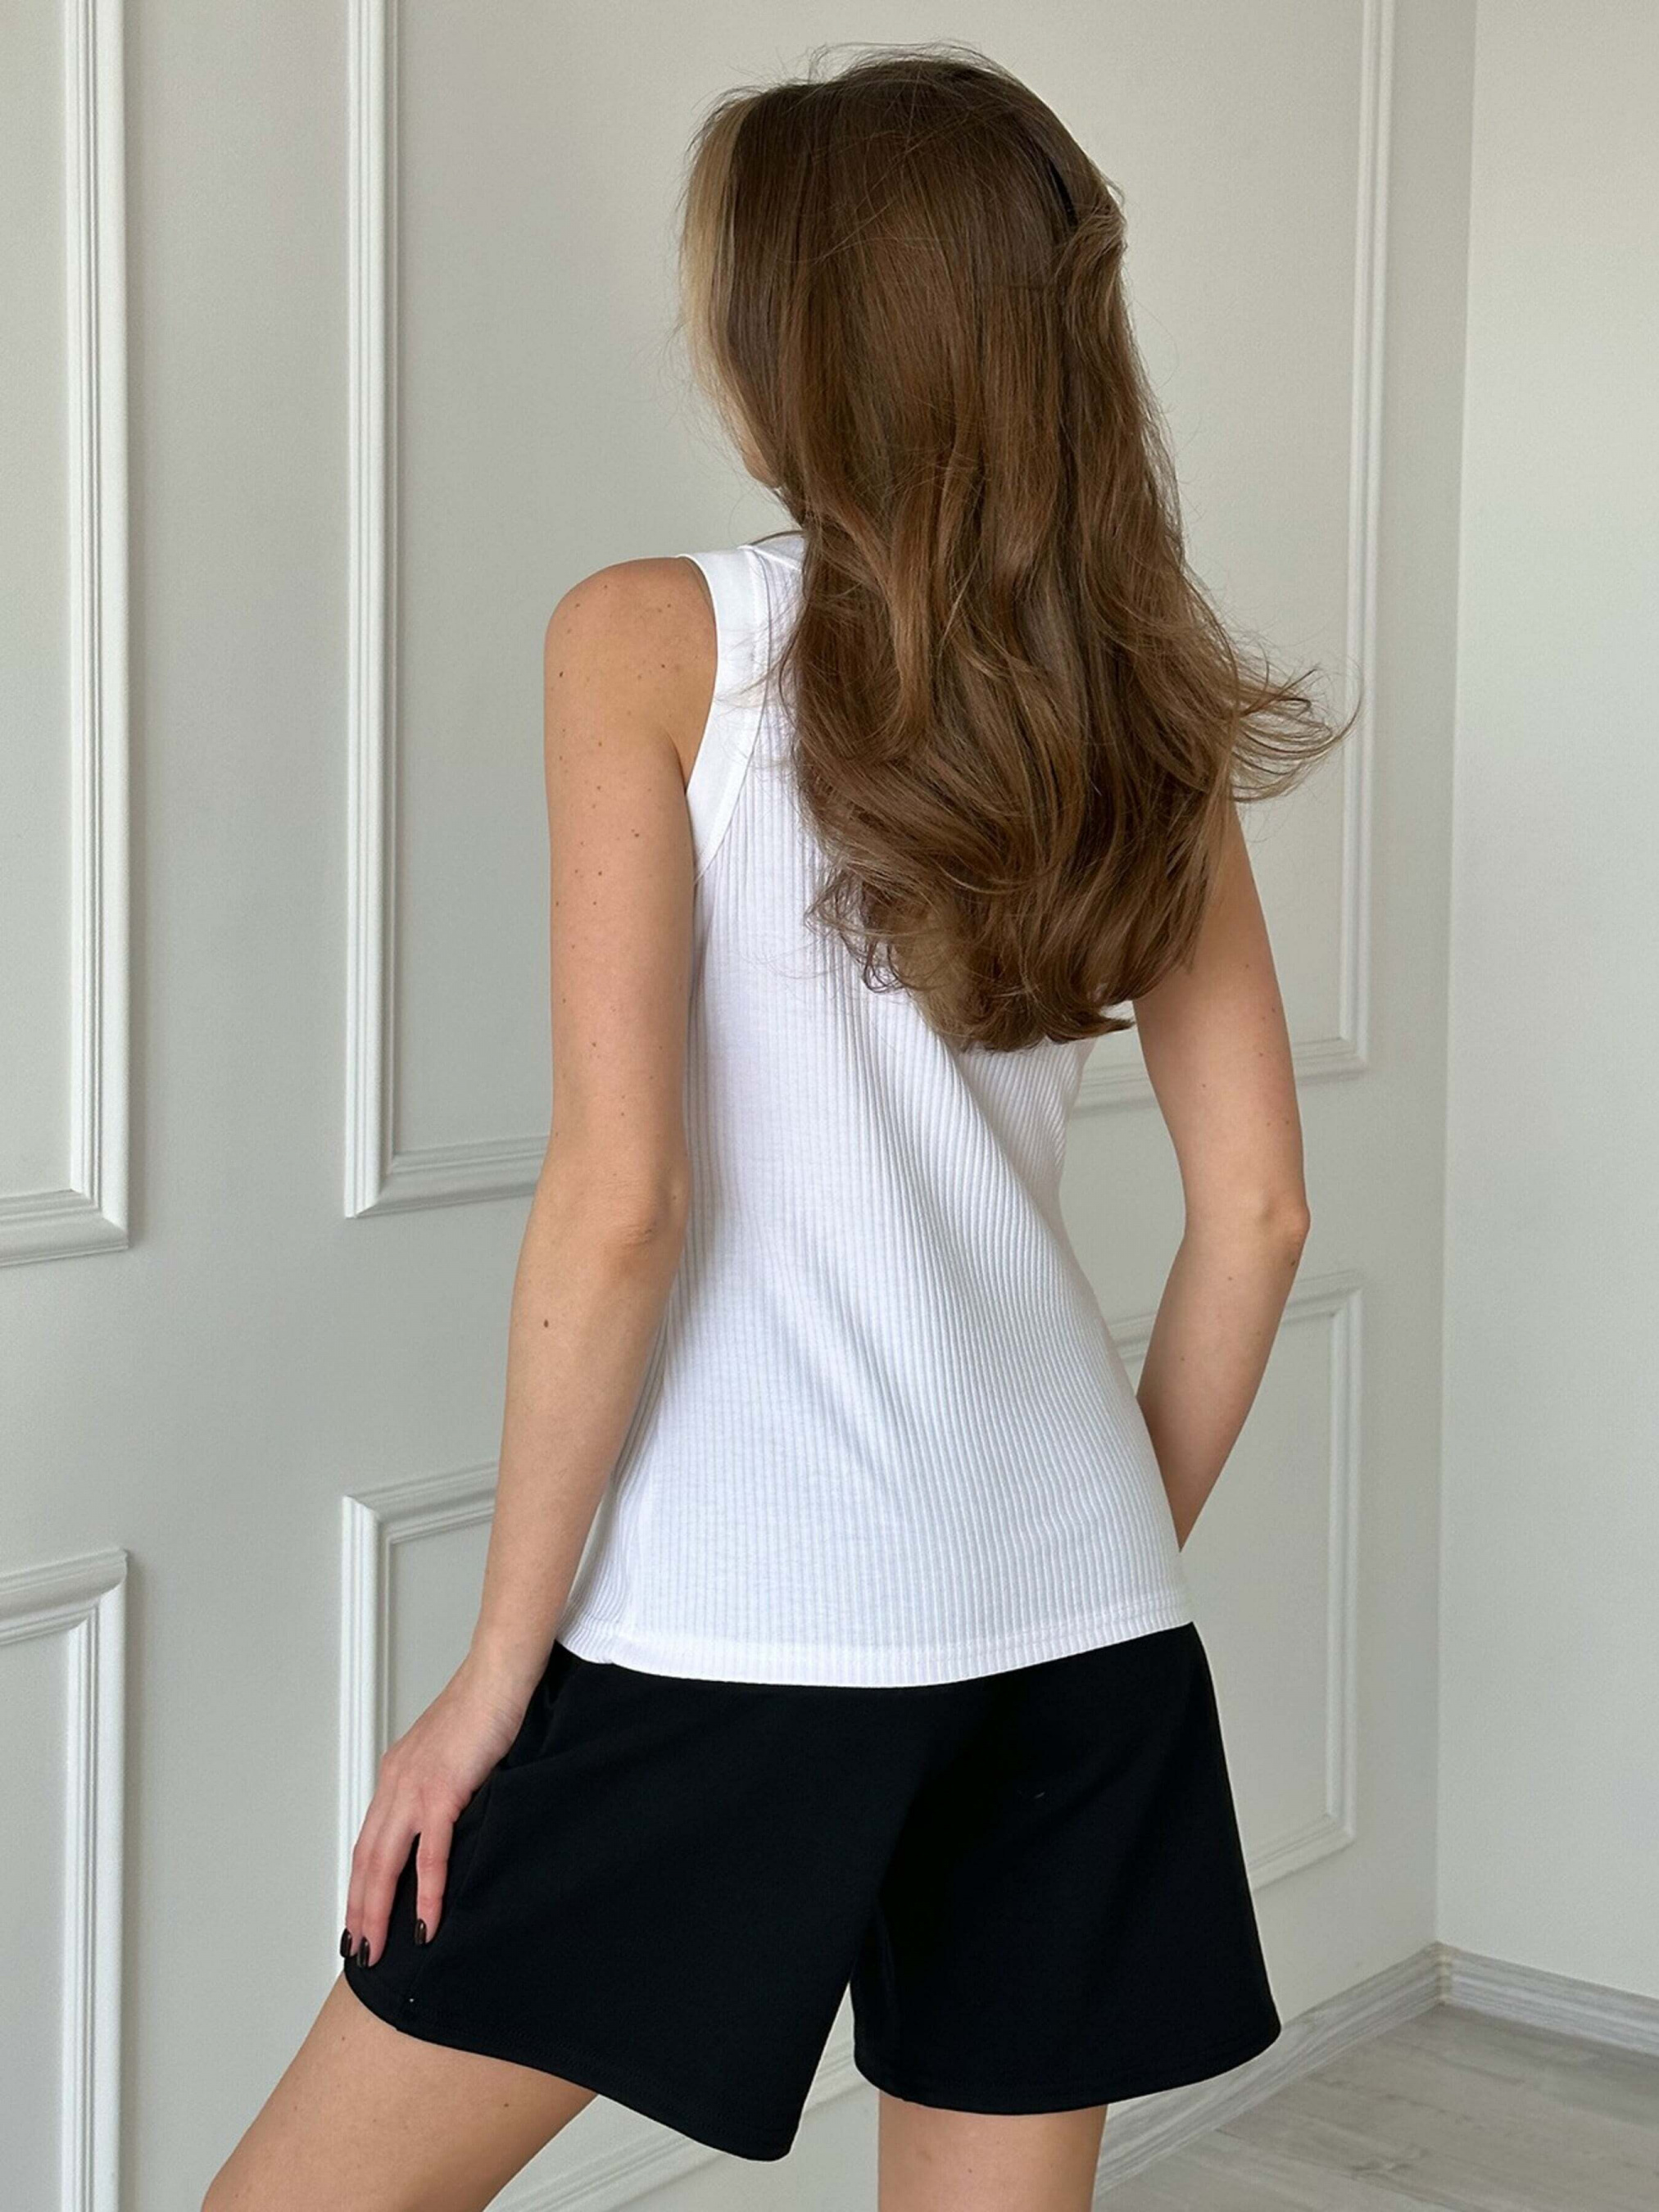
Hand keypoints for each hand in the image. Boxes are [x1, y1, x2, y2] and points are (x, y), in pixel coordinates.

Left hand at [342, 1657, 528, 1966]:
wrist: (498, 1677)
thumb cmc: (484, 1708)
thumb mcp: (452, 1753)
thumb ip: (441, 1786)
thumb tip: (447, 1822)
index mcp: (396, 1774)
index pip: (369, 1841)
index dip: (360, 1885)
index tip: (358, 1919)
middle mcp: (396, 1784)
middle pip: (368, 1860)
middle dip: (360, 1911)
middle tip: (359, 1951)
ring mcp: (415, 1788)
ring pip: (386, 1863)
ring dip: (380, 1911)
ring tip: (379, 1949)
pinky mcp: (442, 1791)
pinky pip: (431, 1854)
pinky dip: (427, 1893)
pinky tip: (426, 1922)